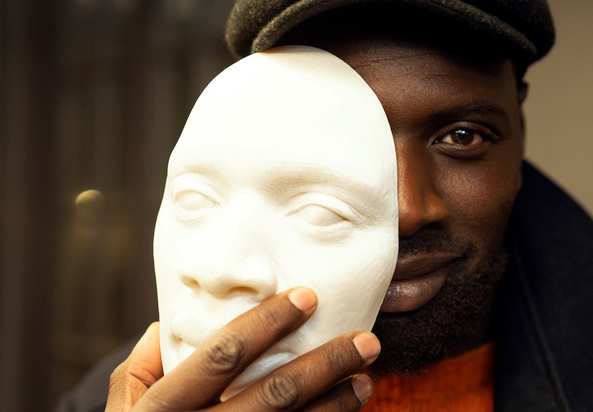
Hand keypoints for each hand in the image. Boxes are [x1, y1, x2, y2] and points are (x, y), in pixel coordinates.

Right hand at [106, 287, 378, 410]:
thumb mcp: (120, 409)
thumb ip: (138, 367)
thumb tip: (165, 324)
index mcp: (164, 408)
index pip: (224, 354)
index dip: (269, 322)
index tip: (309, 297)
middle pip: (275, 394)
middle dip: (326, 366)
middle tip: (367, 343)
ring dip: (336, 406)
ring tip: (365, 381)